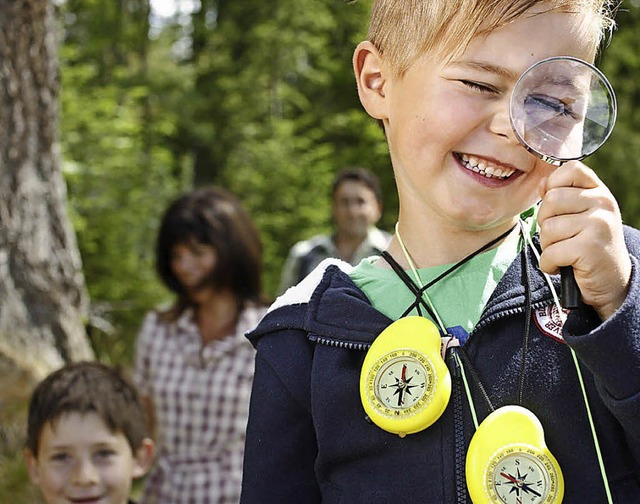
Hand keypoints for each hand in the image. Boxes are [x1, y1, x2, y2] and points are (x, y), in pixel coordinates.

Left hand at [537, 161, 630, 319]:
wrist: (612, 281)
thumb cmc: (590, 246)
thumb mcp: (580, 216)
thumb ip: (562, 198)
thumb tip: (542, 183)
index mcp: (599, 192)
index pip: (570, 170)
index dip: (553, 186)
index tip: (558, 209)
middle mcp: (603, 203)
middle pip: (550, 200)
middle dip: (545, 223)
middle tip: (559, 238)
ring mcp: (598, 224)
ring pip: (548, 228)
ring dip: (547, 246)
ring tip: (564, 253)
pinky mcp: (590, 248)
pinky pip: (550, 252)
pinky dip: (549, 264)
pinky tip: (562, 266)